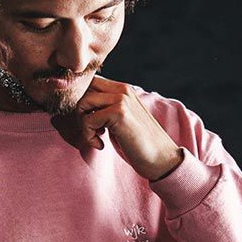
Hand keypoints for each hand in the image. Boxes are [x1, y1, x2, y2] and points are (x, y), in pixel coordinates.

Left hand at [69, 76, 183, 179]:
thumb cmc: (139, 144)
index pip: (90, 82)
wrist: (161, 158)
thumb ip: (106, 109)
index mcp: (122, 89)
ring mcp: (121, 99)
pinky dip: (89, 136)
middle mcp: (122, 89)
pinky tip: (101, 145)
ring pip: (83, 103)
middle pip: (84, 89)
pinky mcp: (119, 113)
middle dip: (80, 112)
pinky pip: (88, 120)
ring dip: (83, 125)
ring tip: (96, 138)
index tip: (90, 123)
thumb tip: (81, 107)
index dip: (82, 102)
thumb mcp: (121, 121)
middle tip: (91, 131)